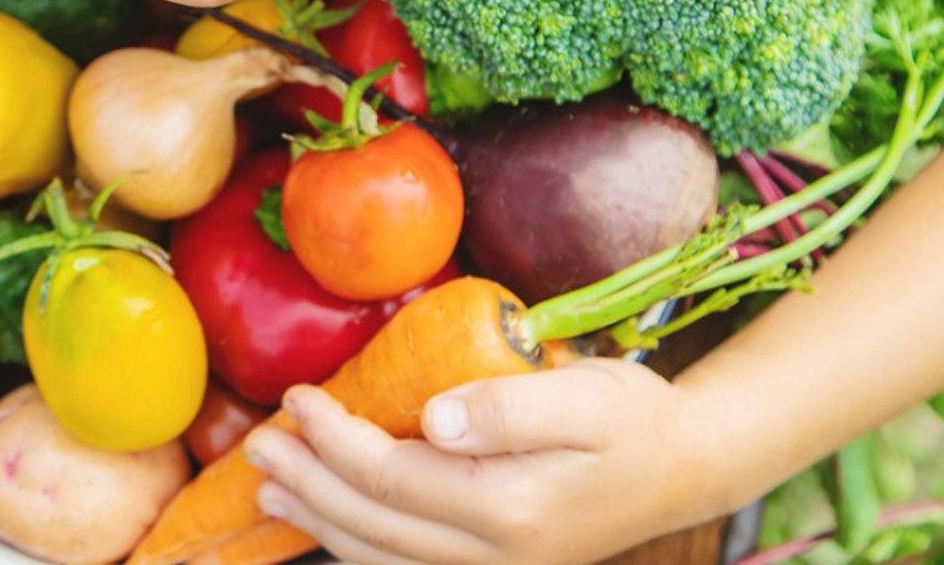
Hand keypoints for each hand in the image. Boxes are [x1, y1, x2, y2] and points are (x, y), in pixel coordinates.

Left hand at [243, 361, 725, 564]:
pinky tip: (330, 522)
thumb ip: (509, 406)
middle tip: (258, 443)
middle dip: (310, 482)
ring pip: (384, 557)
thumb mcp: (585, 394)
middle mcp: (498, 554)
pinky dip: (359, 546)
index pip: (394, 477)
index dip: (335, 440)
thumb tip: (434, 418)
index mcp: (511, 507)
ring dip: (320, 520)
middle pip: (376, 524)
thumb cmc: (632, 416)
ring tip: (271, 484)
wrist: (685, 465)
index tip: (298, 397)